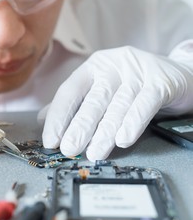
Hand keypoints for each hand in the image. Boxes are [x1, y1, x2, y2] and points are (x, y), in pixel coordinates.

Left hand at [40, 45, 192, 160]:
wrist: (176, 74)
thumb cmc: (131, 85)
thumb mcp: (100, 89)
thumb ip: (73, 103)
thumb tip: (43, 119)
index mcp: (93, 67)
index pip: (69, 91)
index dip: (58, 116)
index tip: (51, 140)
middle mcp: (112, 67)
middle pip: (92, 100)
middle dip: (79, 127)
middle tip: (69, 149)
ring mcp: (137, 72)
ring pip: (117, 106)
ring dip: (104, 133)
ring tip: (94, 153)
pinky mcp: (160, 82)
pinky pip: (144, 105)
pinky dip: (132, 123)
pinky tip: (123, 140)